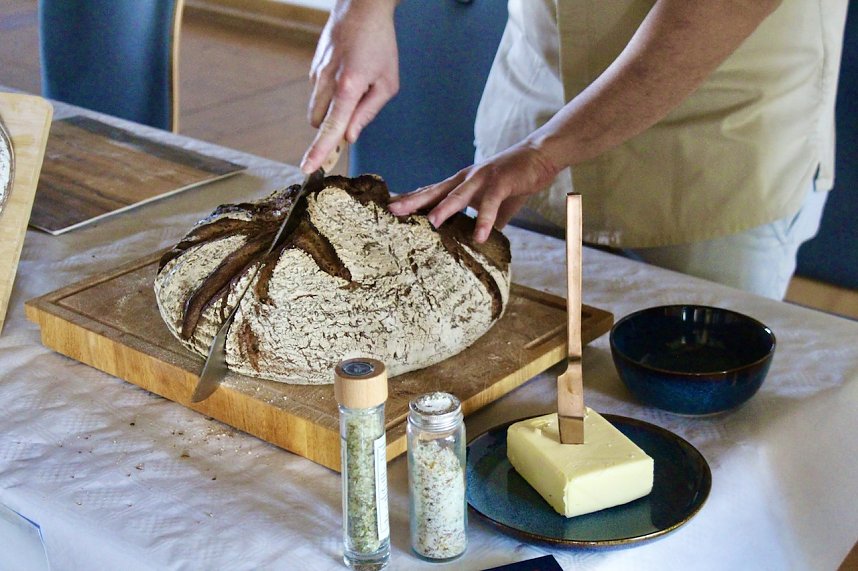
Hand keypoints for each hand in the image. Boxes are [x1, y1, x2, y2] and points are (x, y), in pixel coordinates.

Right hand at [301, 0, 398, 173]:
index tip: (308, 168)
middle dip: (331, 127)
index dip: (320, 151)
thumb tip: (350, 136)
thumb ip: (368, 112)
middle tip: (353, 115)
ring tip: (353, 89)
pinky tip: (346, 75)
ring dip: (330, 111)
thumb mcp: (388, 83)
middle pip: (318, 123)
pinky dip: (330, 94)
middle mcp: (326, 81)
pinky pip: (318, 92)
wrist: (362, 7)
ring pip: (315, 109)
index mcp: (348, 87)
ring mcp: (316, 73)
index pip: (331, 128)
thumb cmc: (381, 44)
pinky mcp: (313, 66)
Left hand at [388, 141, 560, 242]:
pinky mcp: (502, 182)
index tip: (390, 210)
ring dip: (445, 208)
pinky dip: (485, 220)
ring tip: (431, 222)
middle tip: (393, 210)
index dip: (411, 200)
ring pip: (459, 195)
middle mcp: (466, 178)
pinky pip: (492, 203)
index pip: (430, 192)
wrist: (540, 156)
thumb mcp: (495, 204)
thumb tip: (480, 244)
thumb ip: (485, 221)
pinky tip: (480, 237)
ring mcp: (483, 178)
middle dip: (414, 201)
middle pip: (435, 191)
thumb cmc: (514, 180)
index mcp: (460, 183)